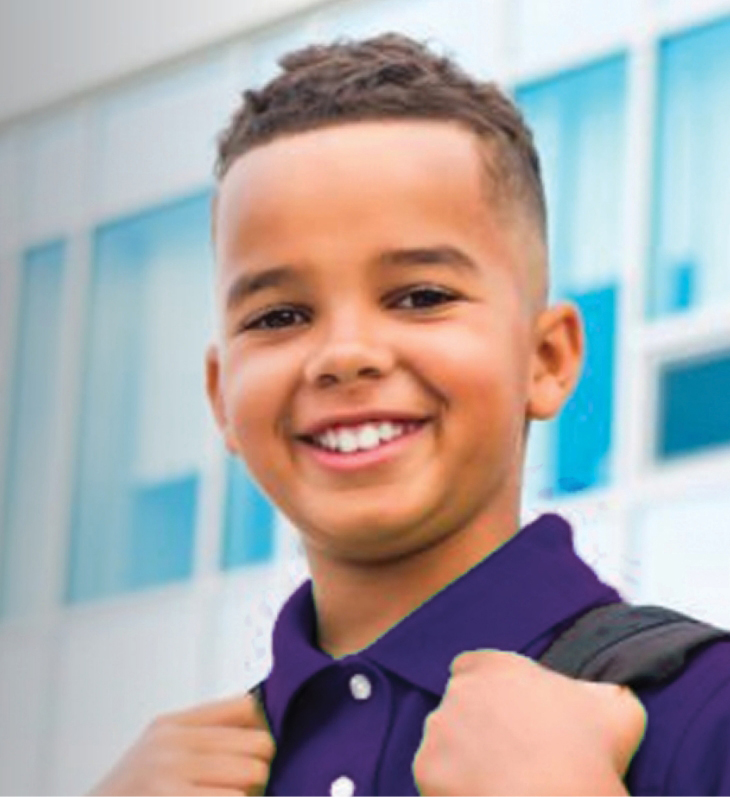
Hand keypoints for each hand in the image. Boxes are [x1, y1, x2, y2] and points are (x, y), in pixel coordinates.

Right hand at [88, 692, 274, 795]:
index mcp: (171, 726)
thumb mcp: (158, 755)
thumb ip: (202, 738)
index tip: (256, 754)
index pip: (244, 707)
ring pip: (251, 778)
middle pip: (258, 745)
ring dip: (250, 796)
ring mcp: (169, 775)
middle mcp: (171, 745)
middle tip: (247, 789)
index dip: (259, 732)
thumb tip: (260, 729)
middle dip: (260, 771)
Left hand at [413, 650, 645, 795]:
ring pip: (443, 745)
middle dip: (475, 730)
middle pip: (457, 708)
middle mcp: (459, 689)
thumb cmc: (593, 756)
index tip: (506, 720)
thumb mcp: (617, 708)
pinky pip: (435, 782)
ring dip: (462, 762)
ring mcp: (438, 729)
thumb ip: (603, 692)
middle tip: (510, 762)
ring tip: (501, 788)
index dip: (487, 694)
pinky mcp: (425, 770)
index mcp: (495, 666)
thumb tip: (605, 699)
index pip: (472, 668)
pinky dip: (453, 794)